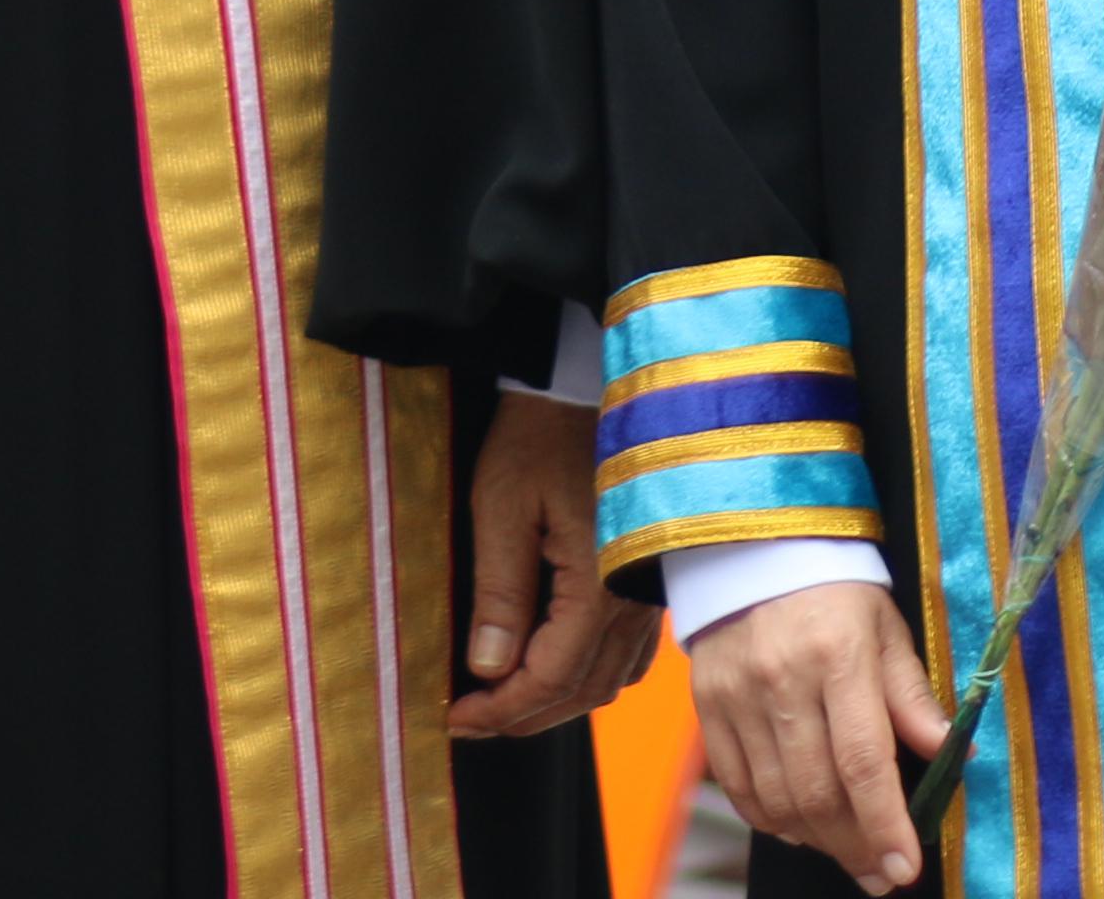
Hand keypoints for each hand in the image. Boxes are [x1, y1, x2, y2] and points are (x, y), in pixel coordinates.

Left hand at [450, 392, 656, 738]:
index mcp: (600, 584)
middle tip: (469, 719)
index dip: (502, 708)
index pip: (552, 677)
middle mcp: (635, 599)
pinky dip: (586, 674)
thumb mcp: (502, 505)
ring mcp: (647, 593)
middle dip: (524, 715)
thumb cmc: (540, 434)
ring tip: (500, 700)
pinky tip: (549, 667)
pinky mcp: (646, 580)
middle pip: (583, 690)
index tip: (455, 718)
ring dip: (556, 700)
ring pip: (608, 678)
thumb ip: (498, 591)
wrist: (585, 385)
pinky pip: (625, 653)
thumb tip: (488, 667)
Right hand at [688, 582, 943, 894]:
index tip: (905, 868)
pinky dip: (768, 818)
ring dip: (816, 840)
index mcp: (838, 656)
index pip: (863, 760)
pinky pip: (736, 784)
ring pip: (776, 798)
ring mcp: (736, 694)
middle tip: (880, 875)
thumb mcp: (887, 629)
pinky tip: (798, 826)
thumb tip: (952, 753)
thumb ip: (913, 695)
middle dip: (855, 847)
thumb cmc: (835, 590)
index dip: (885, 824)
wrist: (753, 547)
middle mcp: (782, 679)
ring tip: (846, 850)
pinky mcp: (706, 704)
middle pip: (818, 792)